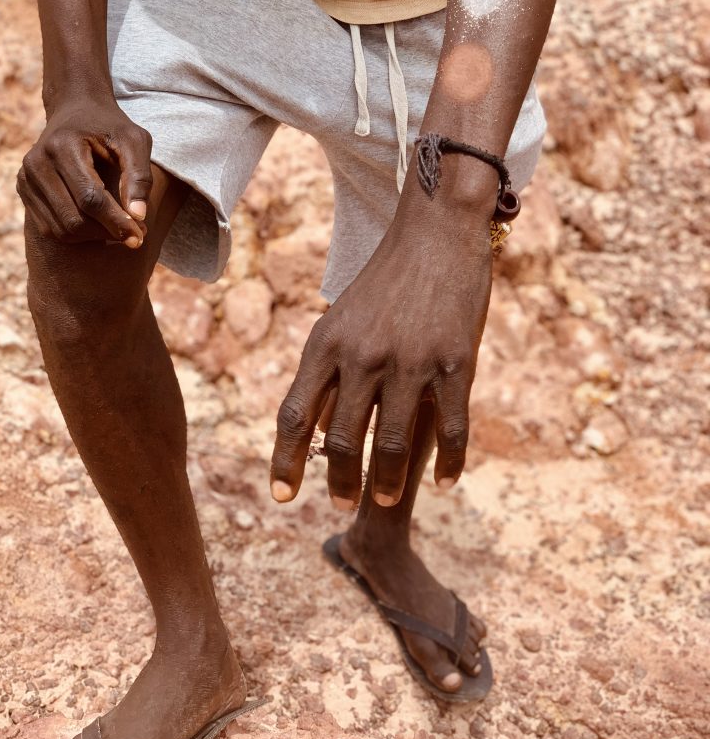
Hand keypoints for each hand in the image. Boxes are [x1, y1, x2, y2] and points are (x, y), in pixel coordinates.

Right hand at [17, 97, 152, 244]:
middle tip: (134, 233)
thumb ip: (140, 176)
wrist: (76, 109)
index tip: (139, 236)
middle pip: (74, 218)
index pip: (90, 198)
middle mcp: (37, 163)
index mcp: (62, 146)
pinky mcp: (23, 189)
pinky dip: (78, 233)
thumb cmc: (110, 126)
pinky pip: (50, 228)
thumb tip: (138, 217)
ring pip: (61, 229)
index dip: (116, 221)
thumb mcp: (134, 141)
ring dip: (93, 236)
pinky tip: (98, 223)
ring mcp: (25, 177)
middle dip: (106, 232)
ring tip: (118, 226)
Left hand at [270, 212, 492, 507]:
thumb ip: (329, 372)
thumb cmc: (386, 281)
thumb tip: (317, 431)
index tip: (282, 495)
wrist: (437, 233)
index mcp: (327, 343)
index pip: (296, 414)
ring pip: (392, 443)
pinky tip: (443, 482)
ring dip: (385, 482)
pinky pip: (450, 429)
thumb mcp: (343, 320)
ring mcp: (411, 361)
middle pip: (342, 439)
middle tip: (340, 504)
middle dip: (339, 481)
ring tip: (384, 500)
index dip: (285, 460)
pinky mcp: (456, 363)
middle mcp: (364, 355)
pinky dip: (448, 463)